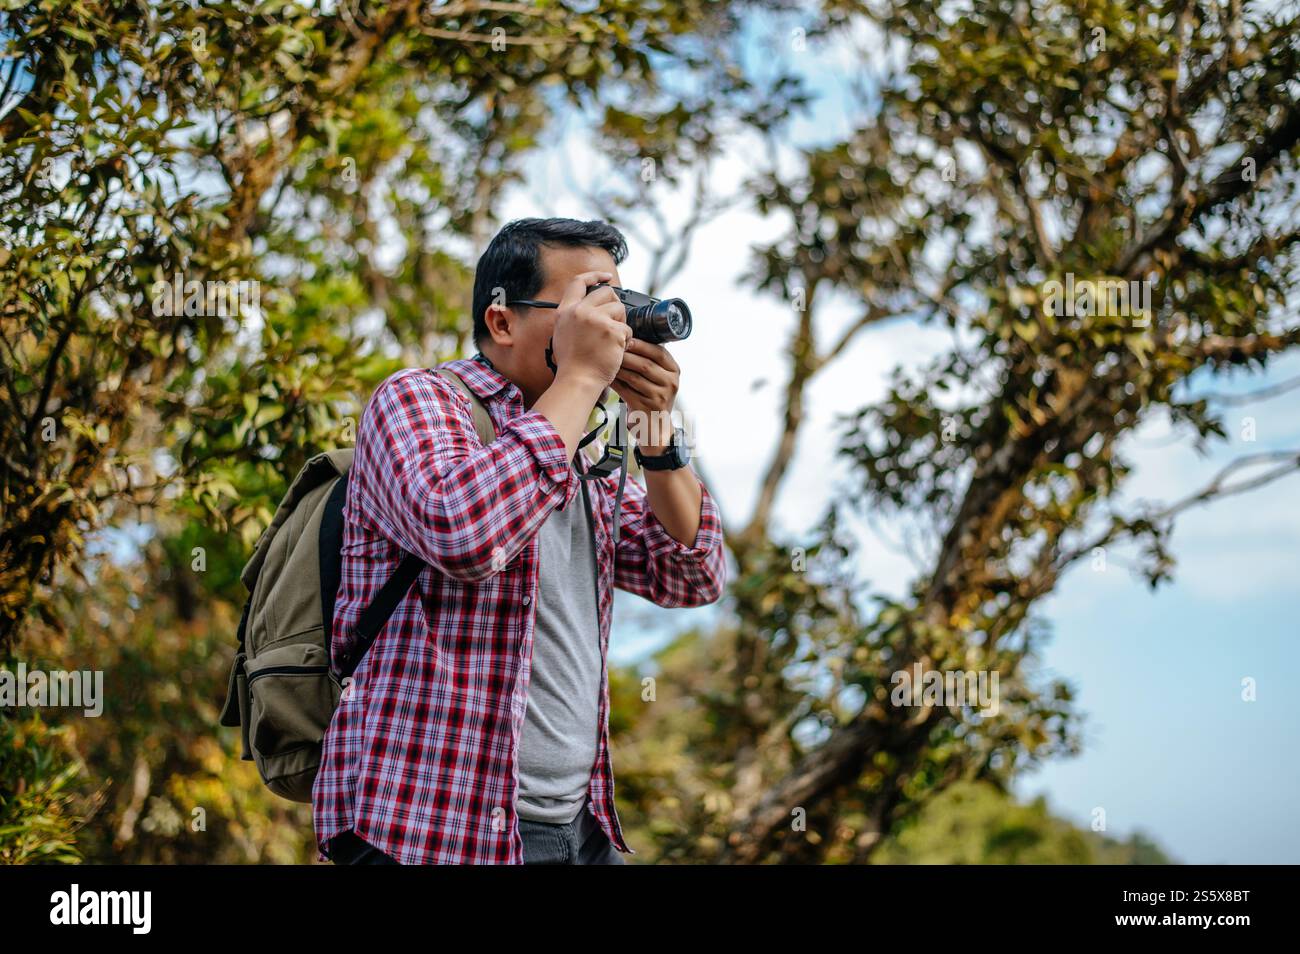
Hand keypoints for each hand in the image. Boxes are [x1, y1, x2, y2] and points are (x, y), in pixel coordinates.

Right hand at [551, 270, 632, 390]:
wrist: (578, 380)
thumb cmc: (572, 364)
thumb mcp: (564, 334)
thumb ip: (575, 317)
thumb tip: (590, 306)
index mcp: (566, 311)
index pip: (578, 282)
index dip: (594, 275)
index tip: (606, 276)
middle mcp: (580, 311)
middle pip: (606, 292)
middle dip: (614, 304)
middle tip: (614, 322)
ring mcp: (596, 319)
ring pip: (620, 309)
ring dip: (621, 323)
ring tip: (612, 341)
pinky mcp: (612, 330)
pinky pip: (627, 328)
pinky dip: (626, 340)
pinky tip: (616, 350)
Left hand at [611, 338, 679, 451]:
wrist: (655, 426)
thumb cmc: (652, 396)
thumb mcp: (658, 377)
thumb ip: (650, 360)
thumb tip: (629, 336)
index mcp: (674, 371)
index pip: (659, 353)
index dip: (641, 345)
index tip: (626, 338)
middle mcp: (671, 383)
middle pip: (645, 365)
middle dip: (626, 355)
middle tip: (611, 348)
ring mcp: (660, 397)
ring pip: (635, 377)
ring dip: (619, 368)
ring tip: (606, 361)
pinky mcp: (647, 407)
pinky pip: (627, 391)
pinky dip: (616, 383)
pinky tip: (607, 377)